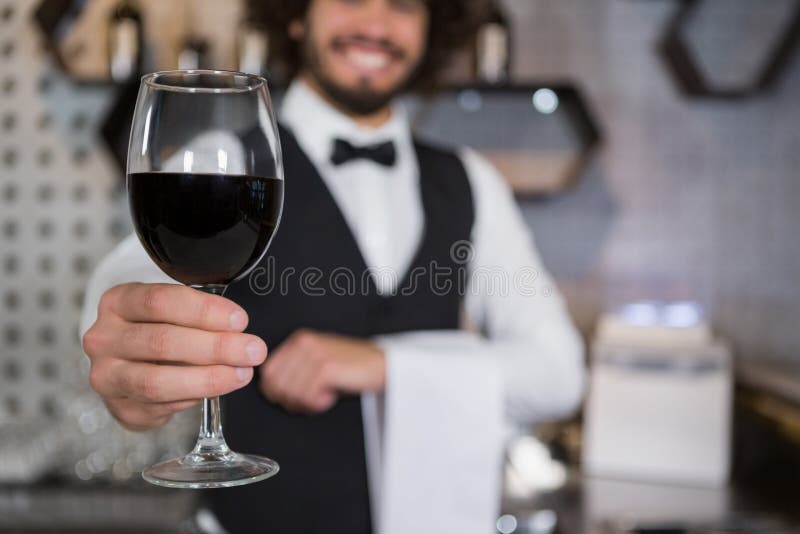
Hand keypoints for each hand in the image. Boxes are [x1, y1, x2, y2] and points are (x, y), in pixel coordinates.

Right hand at [82, 283, 266, 430]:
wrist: (131, 361)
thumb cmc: (161, 326)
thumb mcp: (173, 308)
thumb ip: (200, 313)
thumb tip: (238, 327)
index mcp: (117, 303)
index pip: (159, 301)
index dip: (204, 311)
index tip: (240, 320)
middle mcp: (103, 339)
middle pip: (161, 342)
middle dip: (215, 347)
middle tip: (252, 350)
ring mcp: (107, 376)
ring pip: (157, 382)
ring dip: (207, 379)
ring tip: (242, 373)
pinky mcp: (119, 408)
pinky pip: (160, 406)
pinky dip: (193, 397)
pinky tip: (217, 387)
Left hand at [259, 329, 384, 414]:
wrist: (381, 365)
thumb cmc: (351, 368)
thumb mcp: (317, 364)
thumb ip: (294, 371)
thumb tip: (273, 391)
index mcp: (299, 341)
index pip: (268, 372)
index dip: (277, 392)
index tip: (293, 399)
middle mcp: (304, 344)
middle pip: (275, 384)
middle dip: (290, 400)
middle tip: (310, 401)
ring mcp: (315, 354)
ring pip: (290, 392)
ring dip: (306, 403)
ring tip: (322, 398)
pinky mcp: (326, 367)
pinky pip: (307, 396)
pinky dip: (317, 404)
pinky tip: (329, 397)